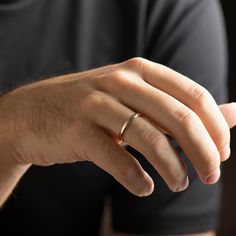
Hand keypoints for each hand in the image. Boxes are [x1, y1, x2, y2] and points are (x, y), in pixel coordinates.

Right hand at [1, 58, 234, 196]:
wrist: (33, 112)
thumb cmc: (91, 107)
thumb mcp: (138, 100)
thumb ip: (183, 107)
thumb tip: (234, 113)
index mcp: (139, 71)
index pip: (194, 96)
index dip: (216, 127)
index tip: (222, 153)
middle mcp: (121, 81)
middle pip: (178, 118)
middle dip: (203, 152)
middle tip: (211, 175)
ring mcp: (96, 104)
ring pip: (149, 138)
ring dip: (172, 168)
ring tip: (179, 184)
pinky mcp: (77, 130)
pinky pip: (115, 157)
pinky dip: (135, 177)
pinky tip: (144, 187)